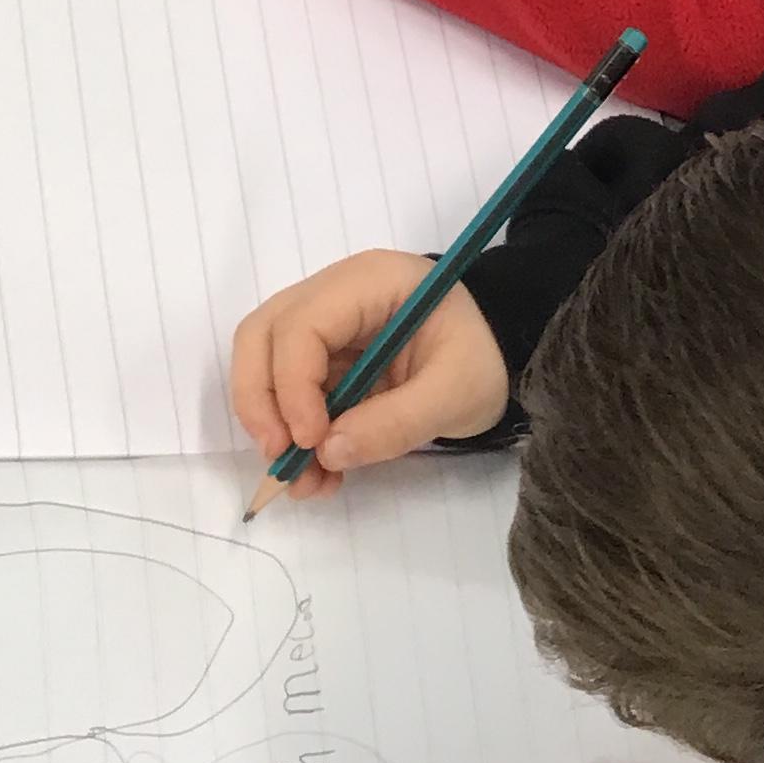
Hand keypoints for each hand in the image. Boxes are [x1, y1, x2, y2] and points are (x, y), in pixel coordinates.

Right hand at [230, 251, 508, 499]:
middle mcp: (336, 292)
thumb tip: (328, 451)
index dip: (292, 384)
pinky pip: (290, 393)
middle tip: (282, 457)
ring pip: (265, 365)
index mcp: (371, 281)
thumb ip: (396, 422)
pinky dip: (294, 435)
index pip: (302, 323)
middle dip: (262, 401)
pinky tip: (321, 473)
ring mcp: (326, 323)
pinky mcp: (325, 357)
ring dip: (273, 426)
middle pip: (263, 335)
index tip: (311, 440)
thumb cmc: (484, 362)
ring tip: (306, 481)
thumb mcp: (457, 393)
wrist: (502, 359)